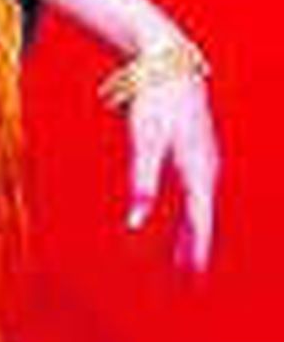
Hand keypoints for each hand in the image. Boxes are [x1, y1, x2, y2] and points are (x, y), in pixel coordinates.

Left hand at [125, 56, 220, 273]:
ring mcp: (205, 158)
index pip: (199, 216)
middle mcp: (207, 165)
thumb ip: (141, 181)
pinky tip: (184, 224)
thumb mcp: (144, 141)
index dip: (195, 247)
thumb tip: (135, 221)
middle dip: (195, 246)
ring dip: (193, 232)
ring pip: (201, 204)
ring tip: (184, 260)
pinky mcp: (196, 152)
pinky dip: (192, 213)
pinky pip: (197, 192)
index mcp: (197, 167)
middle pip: (202, 214)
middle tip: (188, 277)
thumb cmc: (154, 101)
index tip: (191, 274)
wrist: (167, 65)